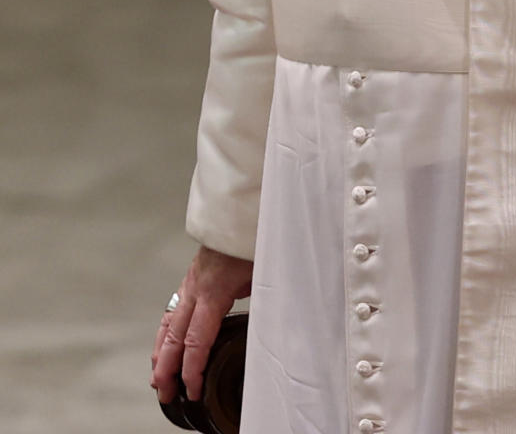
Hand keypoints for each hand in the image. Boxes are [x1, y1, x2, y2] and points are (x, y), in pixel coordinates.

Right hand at [151, 245, 252, 403]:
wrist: (244, 210)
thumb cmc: (256, 241)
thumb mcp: (263, 276)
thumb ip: (261, 304)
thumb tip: (267, 330)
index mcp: (213, 292)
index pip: (196, 341)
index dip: (192, 370)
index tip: (192, 391)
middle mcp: (196, 288)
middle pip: (174, 336)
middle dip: (167, 369)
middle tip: (164, 395)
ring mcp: (191, 281)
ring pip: (168, 322)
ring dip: (161, 352)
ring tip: (157, 376)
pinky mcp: (193, 276)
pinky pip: (173, 307)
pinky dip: (165, 330)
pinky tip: (164, 342)